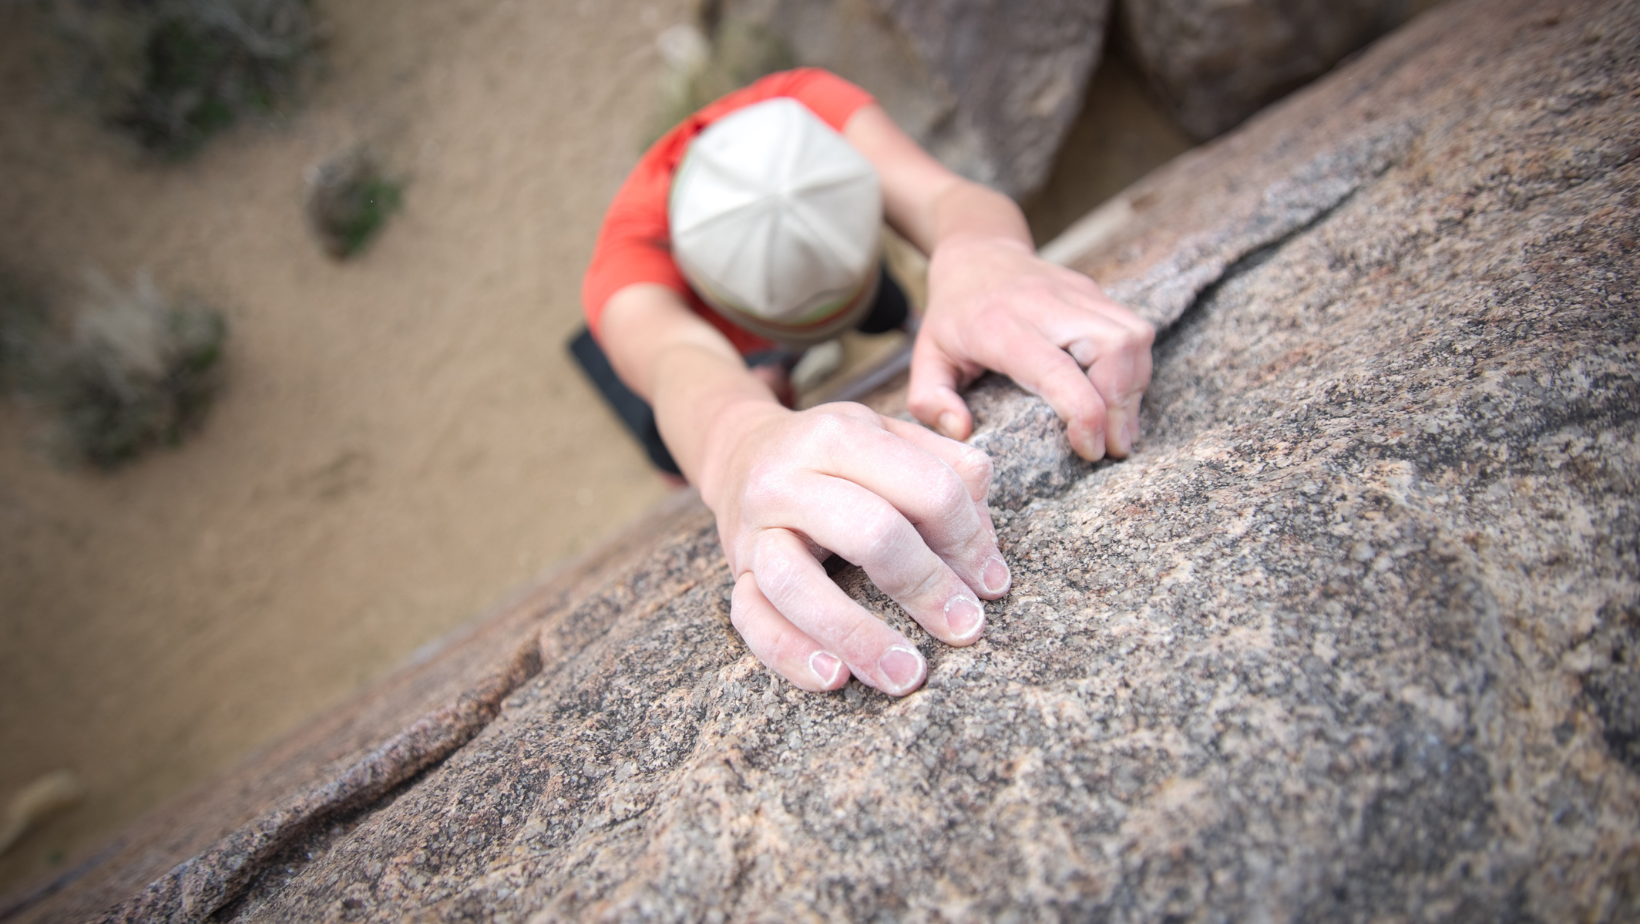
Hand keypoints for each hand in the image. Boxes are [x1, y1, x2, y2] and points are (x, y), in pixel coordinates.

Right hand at [697, 400, 1010, 695]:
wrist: (740, 453)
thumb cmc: (832, 455)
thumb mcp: (887, 436)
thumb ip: (945, 467)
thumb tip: (986, 543)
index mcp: (839, 436)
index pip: (927, 486)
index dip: (971, 538)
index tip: (993, 581)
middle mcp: (788, 480)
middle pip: (870, 532)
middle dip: (928, 585)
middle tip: (968, 627)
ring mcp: (755, 530)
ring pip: (797, 583)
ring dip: (858, 635)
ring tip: (907, 675)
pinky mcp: (735, 573)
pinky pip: (751, 620)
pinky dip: (789, 653)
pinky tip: (835, 678)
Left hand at [909, 234, 1154, 460]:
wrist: (977, 252)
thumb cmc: (952, 314)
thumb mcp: (925, 356)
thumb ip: (931, 400)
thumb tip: (963, 431)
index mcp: (1000, 327)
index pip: (1056, 369)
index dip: (1084, 412)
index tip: (1090, 450)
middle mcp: (1045, 305)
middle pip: (1111, 348)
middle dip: (1122, 404)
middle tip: (1113, 446)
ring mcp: (1076, 293)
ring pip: (1133, 336)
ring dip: (1134, 388)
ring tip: (1120, 428)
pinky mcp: (1095, 291)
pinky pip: (1135, 330)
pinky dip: (1136, 368)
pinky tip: (1121, 397)